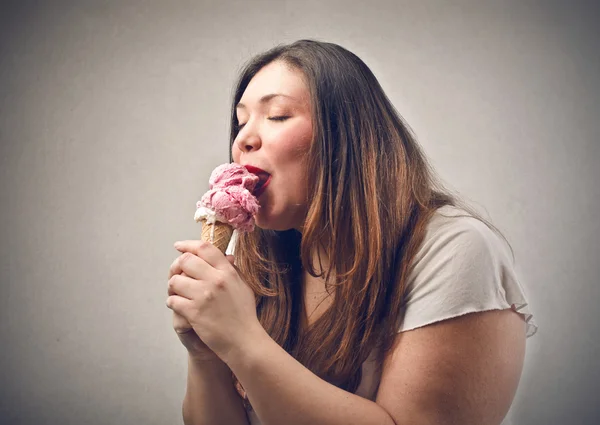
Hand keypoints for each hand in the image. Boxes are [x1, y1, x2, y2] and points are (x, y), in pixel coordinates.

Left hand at [166, 240, 261, 363]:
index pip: (205, 248)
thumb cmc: (245, 315)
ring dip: (174, 287)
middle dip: (178, 266)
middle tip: (177, 273)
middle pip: (186, 261)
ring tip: (178, 293)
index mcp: (228, 271)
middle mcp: (215, 280)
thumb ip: (233, 269)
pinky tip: (178, 305)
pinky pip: (173, 300)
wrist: (244, 340)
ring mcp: (204, 296)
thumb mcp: (243, 286)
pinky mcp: (194, 312)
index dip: (188, 244)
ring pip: (175, 280)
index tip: (179, 246)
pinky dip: (172, 302)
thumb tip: (226, 256)